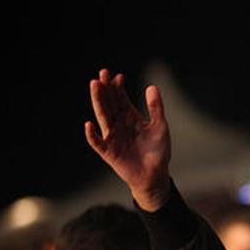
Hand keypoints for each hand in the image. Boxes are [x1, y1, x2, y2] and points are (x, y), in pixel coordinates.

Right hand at [85, 68, 172, 210]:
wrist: (155, 175)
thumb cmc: (157, 152)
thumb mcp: (160, 127)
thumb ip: (155, 108)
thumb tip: (152, 87)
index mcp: (130, 117)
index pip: (120, 99)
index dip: (118, 87)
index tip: (118, 76)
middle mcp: (118, 124)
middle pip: (109, 104)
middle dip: (105, 89)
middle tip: (102, 74)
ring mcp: (112, 137)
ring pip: (103, 116)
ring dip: (98, 102)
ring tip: (95, 86)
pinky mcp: (108, 152)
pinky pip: (97, 142)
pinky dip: (92, 135)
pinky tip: (89, 125)